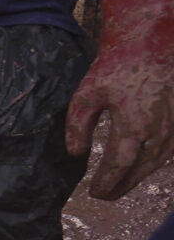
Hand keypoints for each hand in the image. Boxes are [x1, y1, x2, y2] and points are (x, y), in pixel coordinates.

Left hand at [66, 0, 173, 200]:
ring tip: (119, 184)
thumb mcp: (87, 94)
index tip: (95, 193)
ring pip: (156, 163)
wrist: (152, 45)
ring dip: (138, 176)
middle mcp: (158, 132)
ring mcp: (173, 128)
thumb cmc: (116, 67)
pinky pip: (168, 150)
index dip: (107, 183)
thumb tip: (75, 153)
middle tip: (104, 195)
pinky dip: (153, 162)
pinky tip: (140, 165)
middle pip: (140, 170)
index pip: (119, 166)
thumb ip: (77, 125)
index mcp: (133, 126)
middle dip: (122, 185)